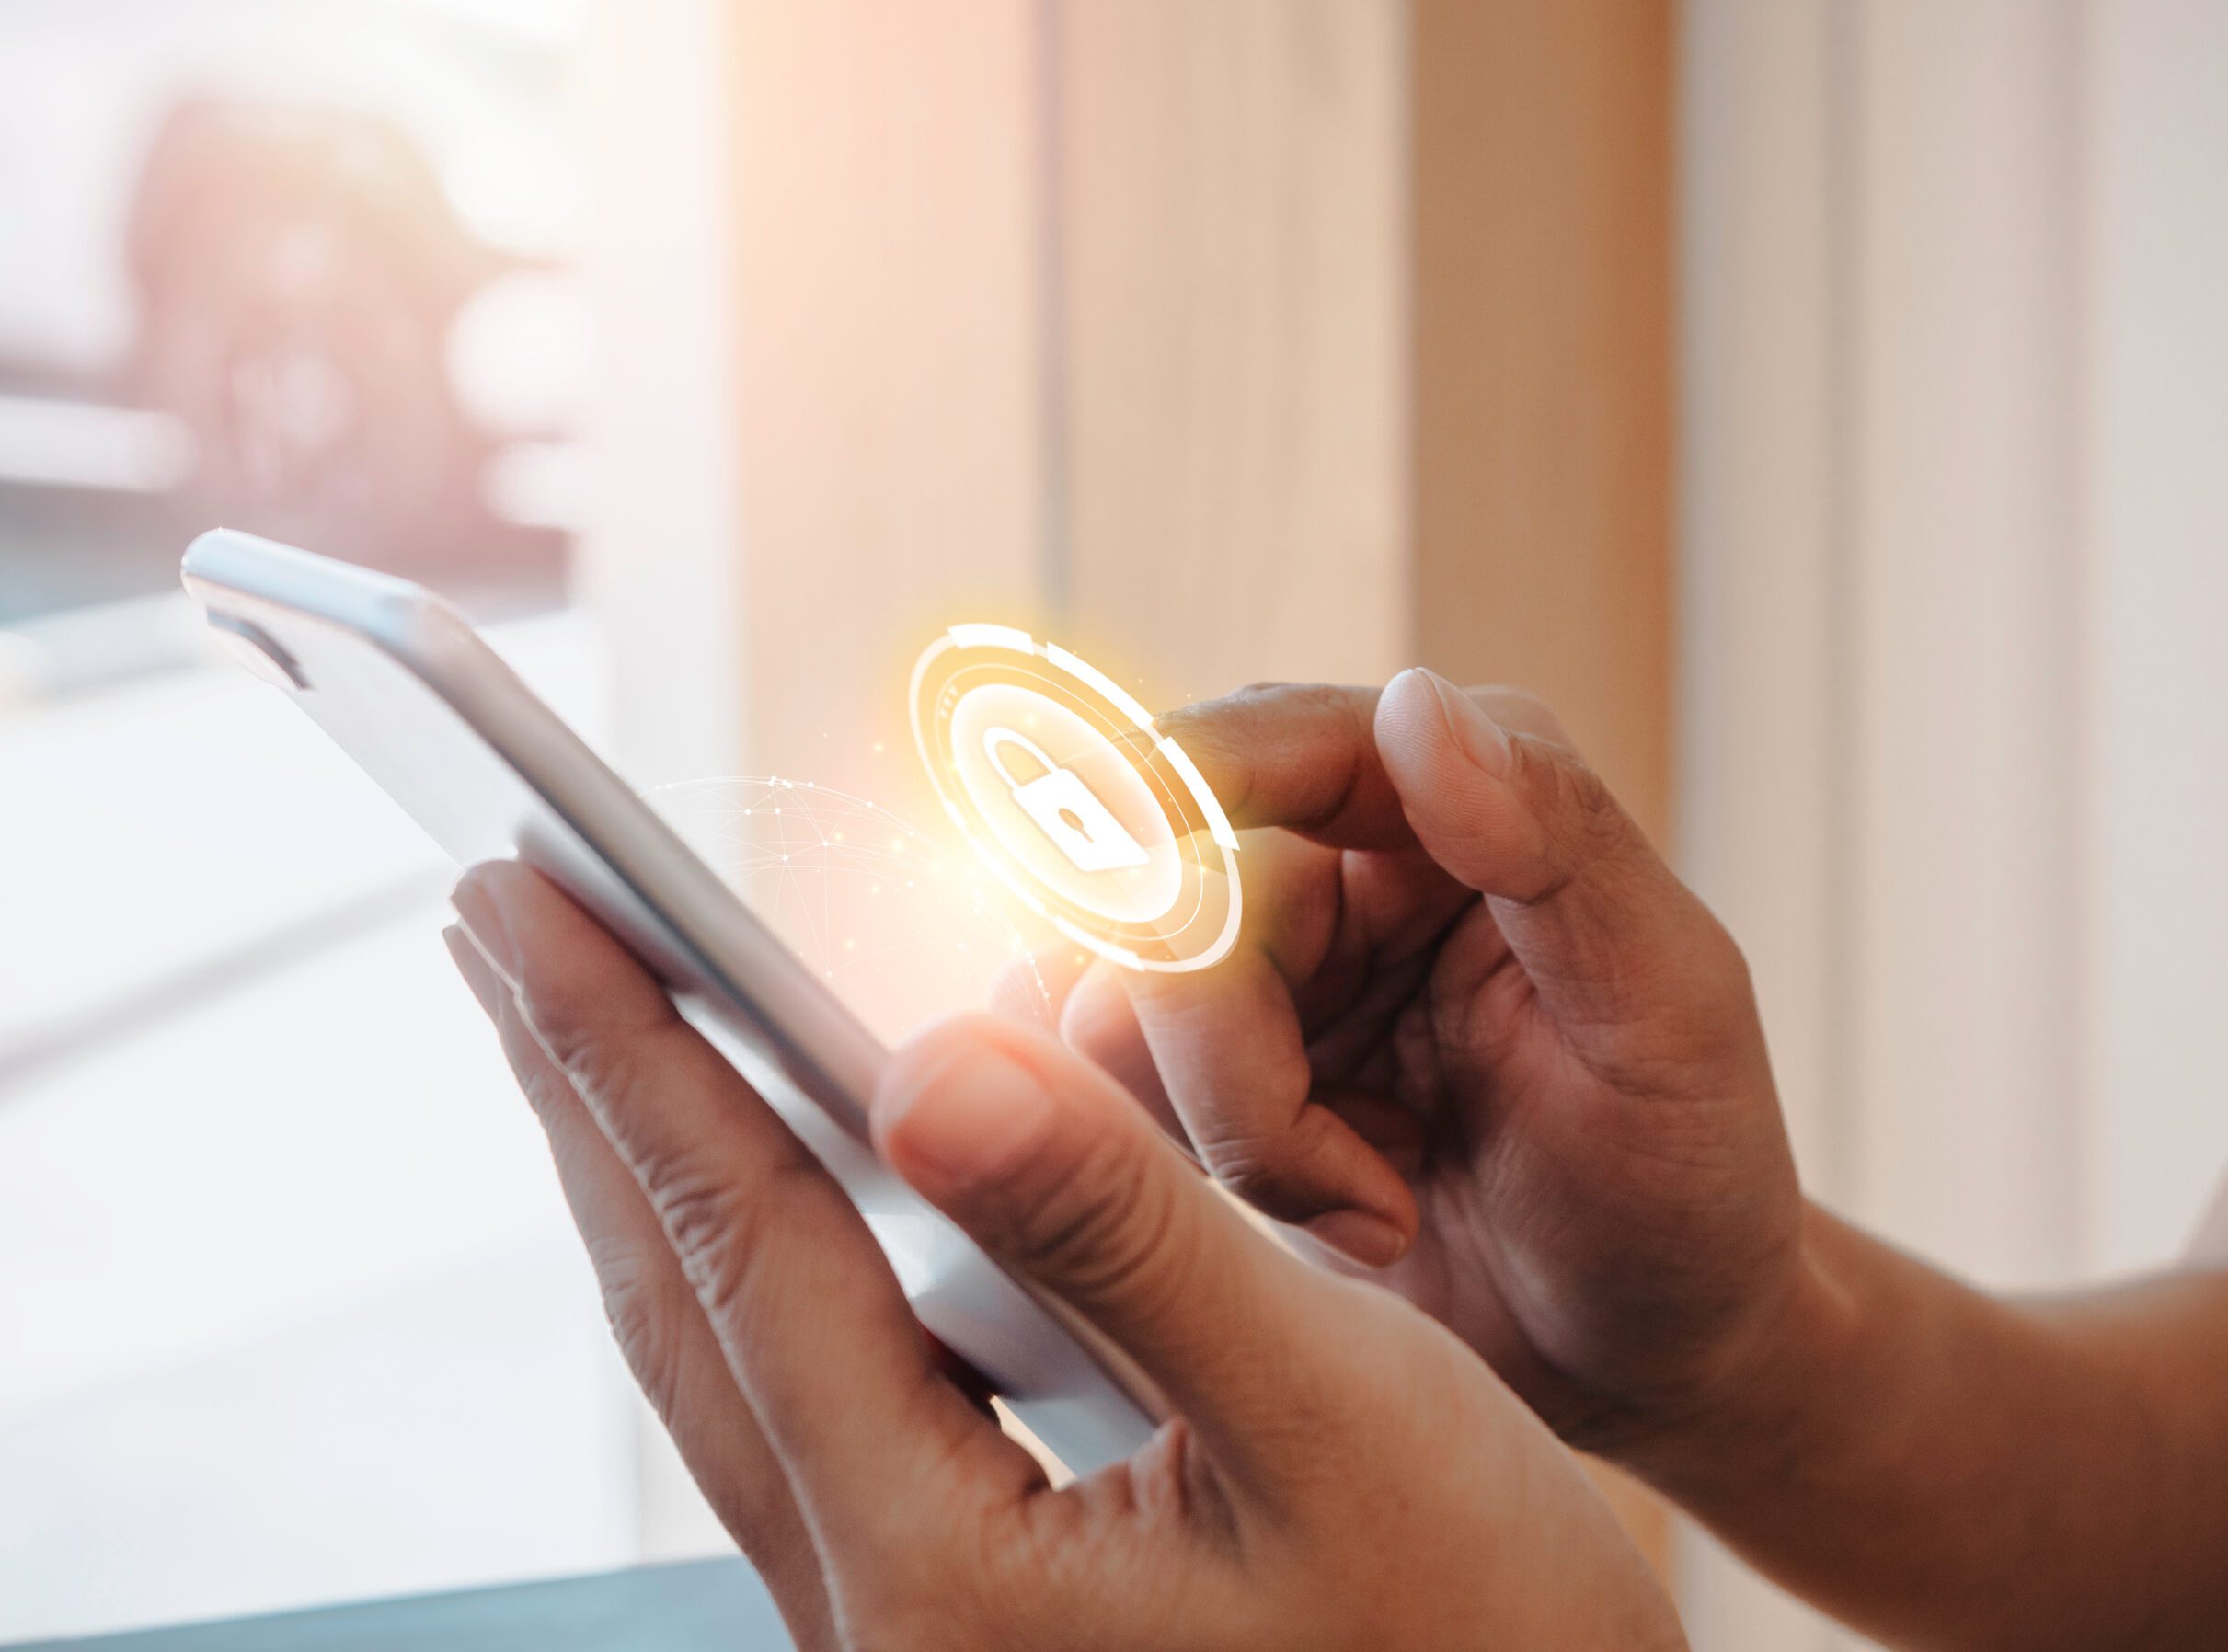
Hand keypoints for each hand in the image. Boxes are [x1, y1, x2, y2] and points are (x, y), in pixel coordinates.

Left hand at [445, 862, 1682, 1650]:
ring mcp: (923, 1630)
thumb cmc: (1490, 1646)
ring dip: (657, 1175)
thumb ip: (1125, 1237)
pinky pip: (815, 1403)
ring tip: (597, 1038)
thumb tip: (926, 1064)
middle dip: (587, 1094)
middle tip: (500, 926)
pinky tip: (780, 1200)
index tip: (532, 888)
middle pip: (686, 1305)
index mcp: (952, 1571)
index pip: (745, 1249)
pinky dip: (766, 1263)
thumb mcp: (1337, 1413)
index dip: (631, 1047)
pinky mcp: (977, 1616)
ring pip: (733, 1361)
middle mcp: (894, 1620)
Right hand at [1050, 673, 1804, 1462]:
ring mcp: (1271, 970)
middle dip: (1227, 1060)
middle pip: (1157, 896)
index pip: (1250, 747)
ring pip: (1117, 1004)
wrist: (1647, 1353)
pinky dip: (1212, 1173)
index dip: (1163, 813)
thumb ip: (1552, 837)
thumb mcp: (1669, 1007)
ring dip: (1233, 1133)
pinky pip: (1117, 1090)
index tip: (1132, 916)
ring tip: (1378, 1204)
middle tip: (1358, 1181)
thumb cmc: (1689, 1177)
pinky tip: (1346, 1211)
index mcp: (1449, 791)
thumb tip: (1415, 703)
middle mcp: (1339, 856)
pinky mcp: (1218, 1076)